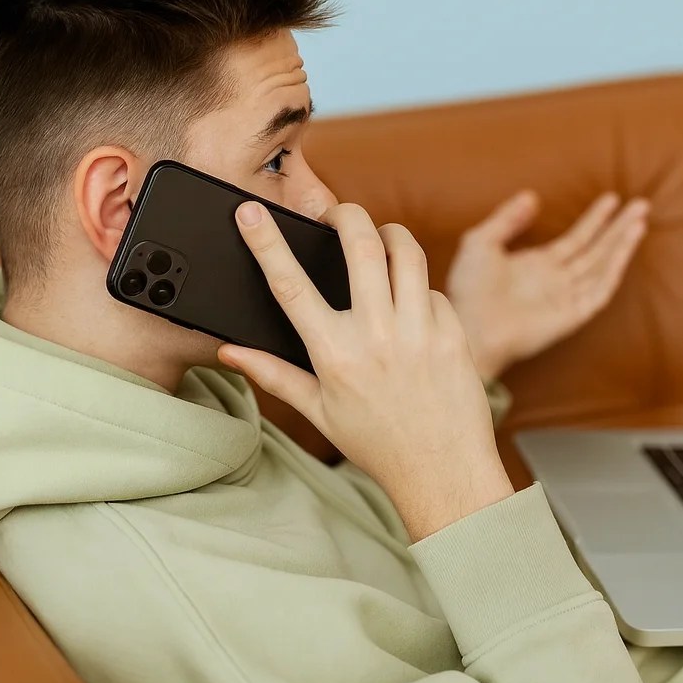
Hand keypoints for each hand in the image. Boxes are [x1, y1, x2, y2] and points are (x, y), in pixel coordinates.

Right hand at [217, 200, 513, 541]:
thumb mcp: (319, 412)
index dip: (266, 243)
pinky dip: (419, 287)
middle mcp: (376, 336)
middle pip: (360, 246)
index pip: (290, 286)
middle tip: (338, 212)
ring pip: (407, 252)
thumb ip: (274, 375)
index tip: (252, 212)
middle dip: (346, 214)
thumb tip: (230, 351)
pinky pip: (433, 288)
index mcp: (334, 354)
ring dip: (390, 234)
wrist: (443, 471)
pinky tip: (412, 304)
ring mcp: (419, 331)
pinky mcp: (453, 332)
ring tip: (381, 238)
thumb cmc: (378, 443)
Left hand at [446, 191, 649, 381]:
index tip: (612, 199)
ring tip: (639, 220)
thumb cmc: (468, 291)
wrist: (468, 326)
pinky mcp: (572, 314)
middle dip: (619, 227)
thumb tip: (532, 196)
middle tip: (642, 204)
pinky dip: (614, 268)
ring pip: (603, 265)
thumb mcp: (481, 242)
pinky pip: (600, 289)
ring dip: (622, 243)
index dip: (595, 219)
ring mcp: (567, 297)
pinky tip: (624, 247)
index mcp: (539, 265)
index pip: (577, 238)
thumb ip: (507, 219)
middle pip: (598, 249)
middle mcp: (558, 280)